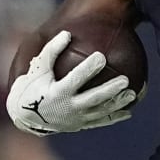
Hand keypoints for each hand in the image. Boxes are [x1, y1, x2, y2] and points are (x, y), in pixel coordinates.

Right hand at [6, 31, 136, 136]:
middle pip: (93, 99)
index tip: (101, 56)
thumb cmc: (33, 85)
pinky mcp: (80, 126)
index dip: (88, 69)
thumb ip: (52, 50)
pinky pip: (100, 122)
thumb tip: (67, 33)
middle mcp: (69, 108)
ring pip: (100, 112)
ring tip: (132, 94)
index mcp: (58, 92)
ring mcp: (76, 119)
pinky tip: (129, 111)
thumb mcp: (39, 67)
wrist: (26, 116)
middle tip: (125, 80)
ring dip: (117, 104)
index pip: (75, 79)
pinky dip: (114, 117)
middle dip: (110, 90)